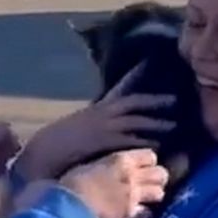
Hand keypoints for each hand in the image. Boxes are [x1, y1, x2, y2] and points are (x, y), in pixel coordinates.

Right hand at [16, 65, 174, 180]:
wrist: (42, 154)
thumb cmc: (57, 145)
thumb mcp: (78, 129)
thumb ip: (95, 126)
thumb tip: (108, 129)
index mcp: (94, 110)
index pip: (118, 89)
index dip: (134, 76)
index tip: (148, 64)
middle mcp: (100, 114)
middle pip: (132, 101)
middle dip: (154, 100)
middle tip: (174, 98)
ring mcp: (102, 127)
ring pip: (135, 120)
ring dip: (156, 122)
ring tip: (175, 124)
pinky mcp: (103, 142)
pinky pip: (128, 140)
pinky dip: (143, 143)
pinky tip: (157, 147)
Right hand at [58, 148, 168, 217]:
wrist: (69, 205)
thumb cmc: (73, 182)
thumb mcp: (90, 166)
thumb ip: (107, 167)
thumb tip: (110, 170)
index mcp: (121, 160)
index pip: (150, 155)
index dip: (148, 162)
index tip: (141, 167)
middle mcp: (132, 176)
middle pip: (161, 173)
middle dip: (157, 178)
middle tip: (148, 183)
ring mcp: (133, 196)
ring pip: (159, 193)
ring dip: (154, 196)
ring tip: (146, 199)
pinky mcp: (130, 214)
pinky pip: (147, 213)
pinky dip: (144, 214)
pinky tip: (137, 214)